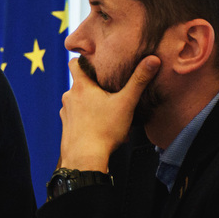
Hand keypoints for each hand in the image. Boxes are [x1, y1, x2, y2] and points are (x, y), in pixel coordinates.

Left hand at [58, 55, 159, 171]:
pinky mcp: (66, 125)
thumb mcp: (126, 103)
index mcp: (81, 86)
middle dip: (94, 85)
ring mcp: (66, 112)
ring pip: (79, 100)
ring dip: (92, 103)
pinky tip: (101, 125)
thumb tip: (152, 60)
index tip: (96, 61)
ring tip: (108, 110)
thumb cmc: (104, 130)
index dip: (84, 60)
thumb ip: (138, 81)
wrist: (85, 157)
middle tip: (110, 89)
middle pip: (80, 83)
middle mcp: (69, 96)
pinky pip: (78, 116)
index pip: (74, 62)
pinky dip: (88, 117)